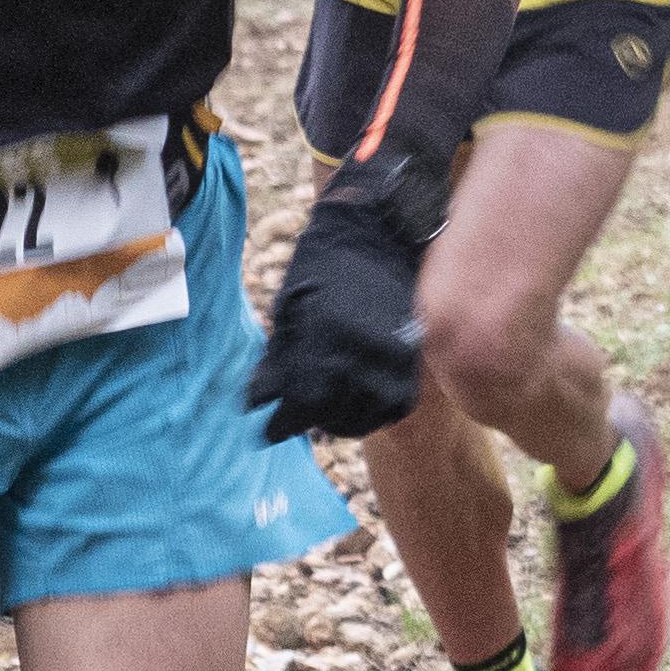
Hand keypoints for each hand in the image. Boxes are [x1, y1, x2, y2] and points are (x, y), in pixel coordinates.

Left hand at [247, 195, 429, 441]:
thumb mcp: (287, 313)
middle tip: (295, 414)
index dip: (282, 425)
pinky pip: (393, 408)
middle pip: (332, 415)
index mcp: (328, 337)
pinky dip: (371, 412)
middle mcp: (365, 352)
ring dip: (340, 420)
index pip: (303, 404)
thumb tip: (255, 408)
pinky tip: (354, 400)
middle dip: (308, 419)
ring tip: (324, 407)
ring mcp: (396, 359)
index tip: (267, 434)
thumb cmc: (321, 271)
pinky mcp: (415, 361)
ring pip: (365, 418)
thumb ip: (274, 364)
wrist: (377, 236)